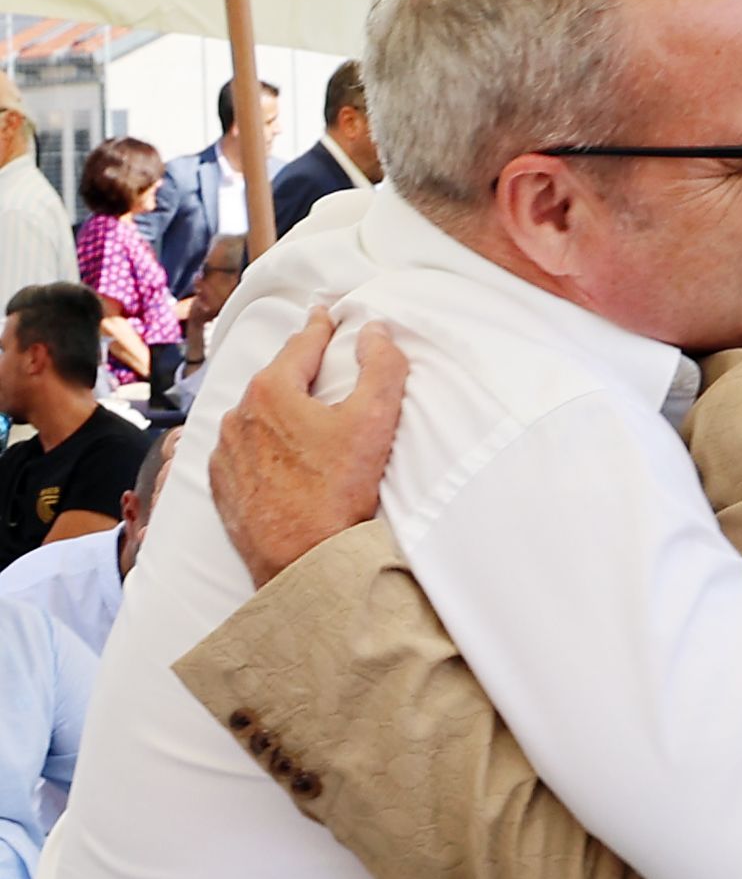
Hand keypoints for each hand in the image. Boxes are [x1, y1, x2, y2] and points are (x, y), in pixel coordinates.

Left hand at [209, 307, 408, 588]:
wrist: (302, 563)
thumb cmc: (337, 494)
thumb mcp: (374, 423)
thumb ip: (382, 368)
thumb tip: (376, 331)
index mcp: (271, 391)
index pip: (301, 345)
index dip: (319, 327)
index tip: (324, 315)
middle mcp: (239, 416)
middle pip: (274, 379)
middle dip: (295, 370)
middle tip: (315, 363)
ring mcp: (226, 453)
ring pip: (253, 416)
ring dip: (274, 410)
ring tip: (298, 416)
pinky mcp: (222, 487)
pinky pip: (240, 452)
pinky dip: (257, 445)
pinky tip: (275, 455)